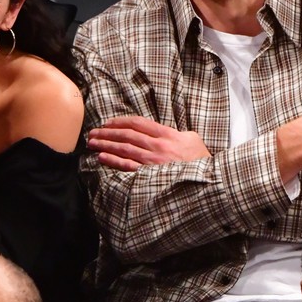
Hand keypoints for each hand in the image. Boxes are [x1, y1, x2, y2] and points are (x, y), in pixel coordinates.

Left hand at [87, 115, 210, 171]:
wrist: (210, 181)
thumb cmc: (202, 161)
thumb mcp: (192, 139)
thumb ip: (176, 133)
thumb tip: (164, 132)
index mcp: (167, 134)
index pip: (138, 123)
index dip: (120, 121)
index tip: (108, 122)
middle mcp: (158, 146)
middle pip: (126, 134)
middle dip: (107, 132)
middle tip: (92, 132)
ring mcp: (153, 161)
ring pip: (124, 148)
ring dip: (105, 144)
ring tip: (92, 142)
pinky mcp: (150, 175)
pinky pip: (127, 166)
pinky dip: (113, 161)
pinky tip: (101, 157)